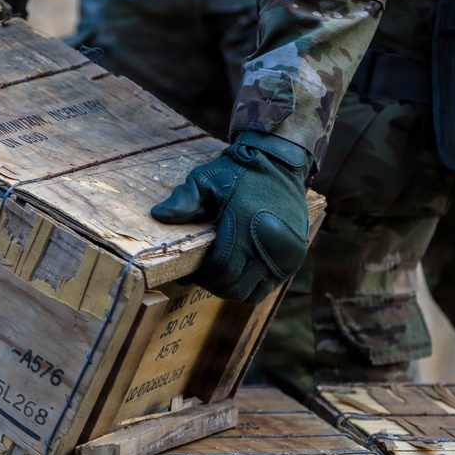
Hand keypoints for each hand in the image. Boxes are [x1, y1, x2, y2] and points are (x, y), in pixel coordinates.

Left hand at [150, 130, 311, 303]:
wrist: (281, 162)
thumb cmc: (239, 172)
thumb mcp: (206, 179)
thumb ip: (184, 199)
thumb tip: (159, 215)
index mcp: (247, 224)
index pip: (221, 269)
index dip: (201, 276)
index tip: (188, 273)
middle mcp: (271, 243)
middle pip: (234, 285)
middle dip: (212, 284)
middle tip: (200, 275)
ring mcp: (286, 253)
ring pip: (250, 292)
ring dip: (230, 289)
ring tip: (217, 276)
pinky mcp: (294, 257)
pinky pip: (267, 288)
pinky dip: (249, 287)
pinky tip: (236, 274)